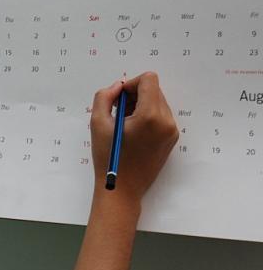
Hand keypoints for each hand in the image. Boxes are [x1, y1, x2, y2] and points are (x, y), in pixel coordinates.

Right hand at [90, 72, 178, 204]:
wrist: (122, 189)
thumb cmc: (108, 158)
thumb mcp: (98, 123)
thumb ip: (104, 97)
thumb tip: (117, 87)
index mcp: (150, 116)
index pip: (149, 80)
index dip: (131, 84)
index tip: (119, 98)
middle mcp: (166, 121)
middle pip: (154, 90)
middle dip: (135, 95)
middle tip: (118, 111)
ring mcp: (171, 131)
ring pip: (158, 102)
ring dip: (141, 105)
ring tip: (124, 123)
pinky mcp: (172, 139)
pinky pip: (161, 116)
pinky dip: (147, 116)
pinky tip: (133, 131)